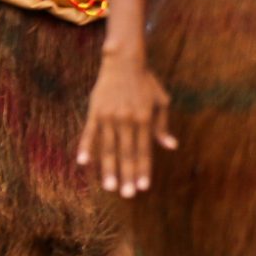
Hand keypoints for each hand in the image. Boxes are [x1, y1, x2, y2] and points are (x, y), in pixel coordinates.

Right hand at [78, 52, 177, 196]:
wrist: (123, 61)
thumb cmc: (146, 83)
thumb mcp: (161, 101)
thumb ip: (163, 126)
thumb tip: (171, 147)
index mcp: (145, 119)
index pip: (144, 150)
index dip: (144, 169)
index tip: (144, 187)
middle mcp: (127, 120)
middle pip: (126, 153)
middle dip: (128, 175)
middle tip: (128, 194)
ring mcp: (109, 116)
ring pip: (108, 148)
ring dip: (108, 169)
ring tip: (109, 187)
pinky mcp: (94, 111)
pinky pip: (89, 132)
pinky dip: (85, 147)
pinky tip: (83, 162)